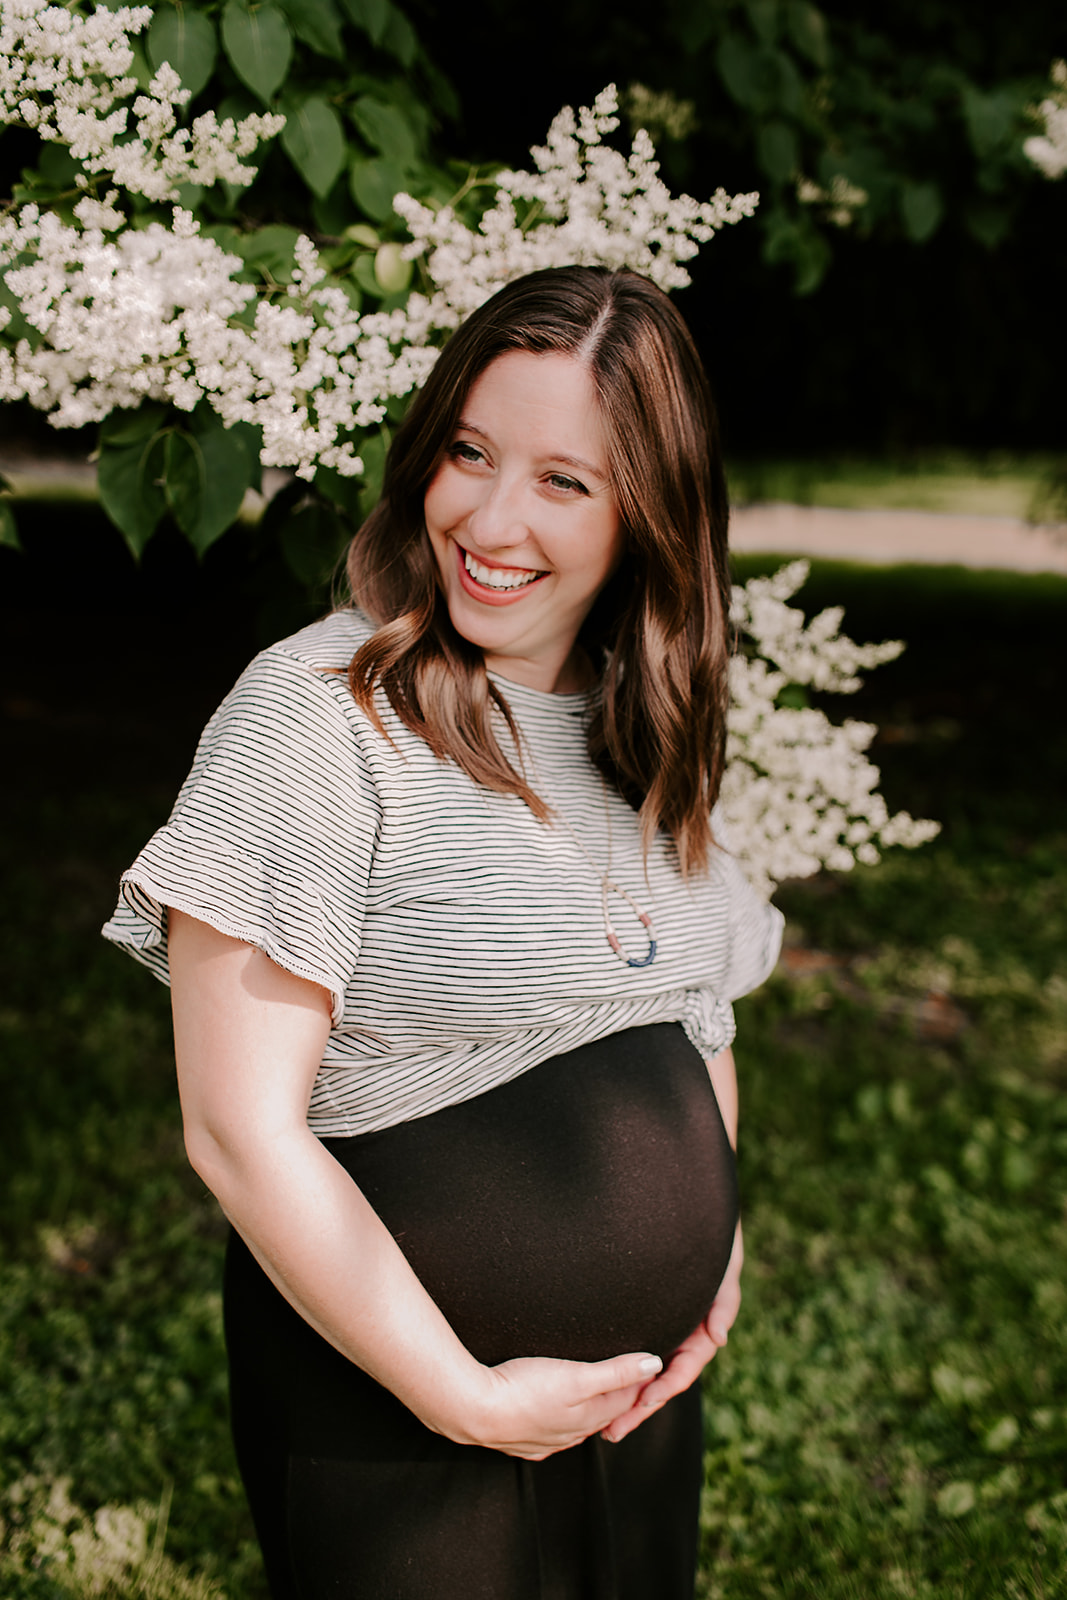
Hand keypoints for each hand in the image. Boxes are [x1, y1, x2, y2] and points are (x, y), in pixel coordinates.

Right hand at [460, 1350, 663, 1460]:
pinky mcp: (523, 1442)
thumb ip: (616, 1371)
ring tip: (597, 1393)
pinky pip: (552, 1436)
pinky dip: (562, 1424)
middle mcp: (572, 1434)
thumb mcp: (576, 1375)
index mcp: (589, 1417)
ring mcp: (547, 1441)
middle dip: (619, 1396)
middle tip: (629, 1375)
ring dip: (591, 1410)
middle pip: (604, 1414)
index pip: (625, 1399)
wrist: (474, 1411)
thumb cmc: (525, 1389)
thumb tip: (654, 1364)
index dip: (638, 1381)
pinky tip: (557, 1419)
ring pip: (579, 1426)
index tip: (648, 1362)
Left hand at [598, 1220, 743, 1445]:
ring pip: (641, 1371)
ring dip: (624, 1397)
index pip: (683, 1370)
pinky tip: (596, 1384)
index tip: (643, 1405)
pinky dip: (617, 1370)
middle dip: (638, 1408)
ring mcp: (660, 1329)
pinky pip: (629, 1350)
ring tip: (600, 1422)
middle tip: (612, 1432)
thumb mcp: (725, 1271)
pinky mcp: (642, 1318)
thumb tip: (719, 1339)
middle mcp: (678, 1336)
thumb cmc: (713, 1244)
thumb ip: (724, 1303)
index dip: (664, 1390)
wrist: (688, 1216)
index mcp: (699, 1332)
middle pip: (658, 1380)